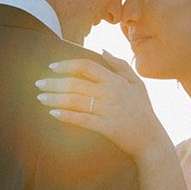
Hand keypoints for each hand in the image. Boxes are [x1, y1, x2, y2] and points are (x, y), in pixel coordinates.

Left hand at [36, 54, 164, 159]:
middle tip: (38, 83)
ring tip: (40, 98)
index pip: (86, 66)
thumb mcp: (137, 83)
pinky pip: (82, 120)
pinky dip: (66, 116)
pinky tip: (53, 113)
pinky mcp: (106, 127)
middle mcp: (111, 93)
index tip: (52, 67)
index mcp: (116, 80)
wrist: (151, 139)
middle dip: (54, 83)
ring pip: (75, 101)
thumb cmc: (143, 110)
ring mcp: (108, 111)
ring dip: (55, 98)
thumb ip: (120, 65)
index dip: (67, 65)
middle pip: (76, 83)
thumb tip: (102, 50)